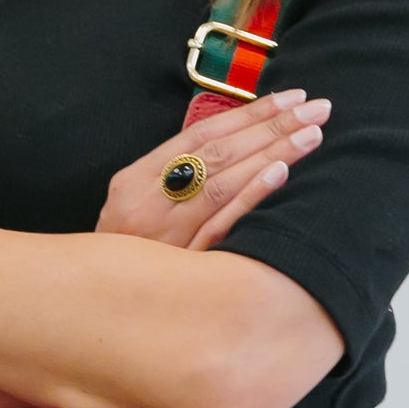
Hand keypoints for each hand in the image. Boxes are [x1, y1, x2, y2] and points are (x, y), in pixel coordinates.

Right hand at [95, 88, 330, 251]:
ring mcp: (168, 234)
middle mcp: (150, 201)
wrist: (92, 310)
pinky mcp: (185, 263)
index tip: (289, 98)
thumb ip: (174, 175)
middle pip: (219, 153)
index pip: (202, 134)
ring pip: (224, 183)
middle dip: (271, 126)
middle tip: (317, 108)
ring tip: (311, 133)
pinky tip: (279, 173)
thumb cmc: (125, 253)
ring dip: (271, 153)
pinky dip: (251, 195)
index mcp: (136, 179)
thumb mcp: (134, 206)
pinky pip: (223, 224)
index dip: (248, 113)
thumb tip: (234, 141)